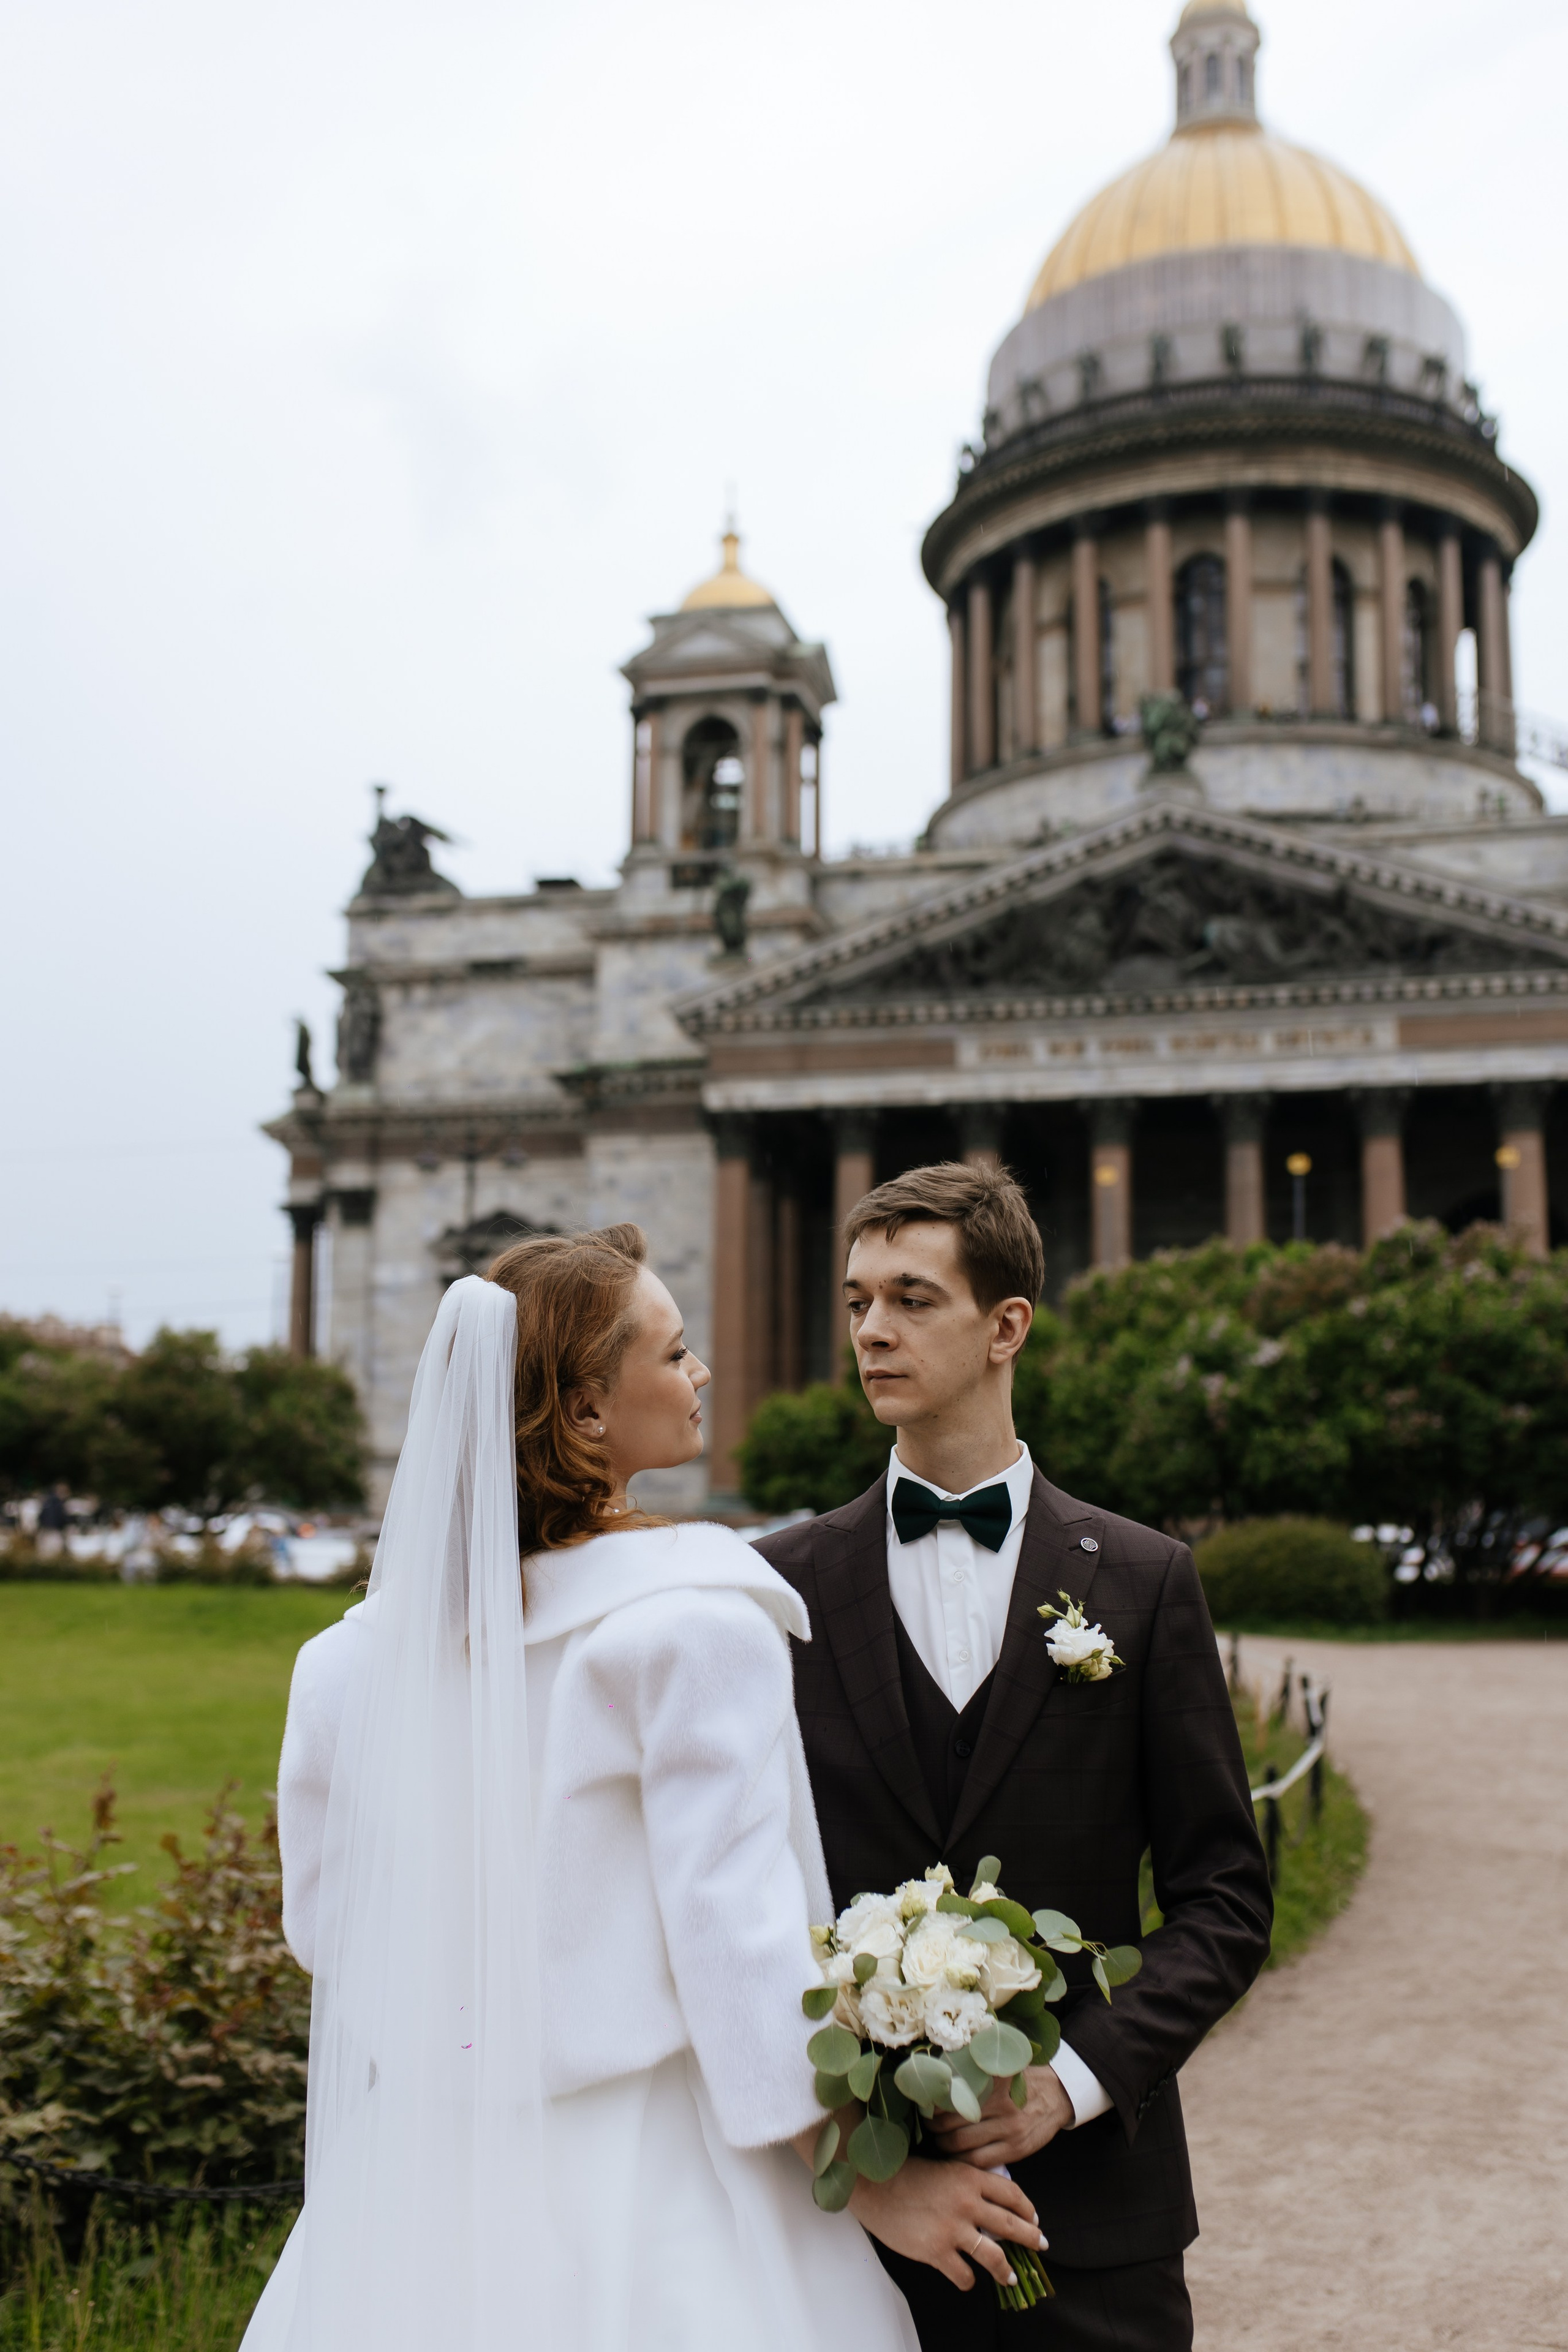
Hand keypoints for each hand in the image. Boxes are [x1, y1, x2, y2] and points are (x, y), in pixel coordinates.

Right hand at [849, 2156, 1045, 2292]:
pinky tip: (966, 2280)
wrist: (873, 2185)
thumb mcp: (945, 2167)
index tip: (1034, 2217)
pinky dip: (967, 2281)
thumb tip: (993, 2203)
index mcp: (970, 2177)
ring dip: (1006, 2270)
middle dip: (1031, 2238)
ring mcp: (952, 2229)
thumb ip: (969, 2183)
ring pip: (994, 2257)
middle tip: (1040, 2245)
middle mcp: (967, 2202)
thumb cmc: (906, 2174)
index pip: (1012, 2194)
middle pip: (1012, 2225)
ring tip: (1010, 2278)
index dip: (1028, 2208)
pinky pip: (963, 2275)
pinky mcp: (936, 2251)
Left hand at [927, 2065, 1073, 2168]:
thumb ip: (973, 2072)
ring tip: (939, 2139)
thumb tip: (936, 2073)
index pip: (950, 2095)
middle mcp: (1000, 2104)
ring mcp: (1009, 2129)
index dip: (932, 2104)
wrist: (1057, 2095)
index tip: (923, 2104)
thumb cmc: (1020, 2080)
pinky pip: (979, 2161)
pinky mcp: (1016, 2149)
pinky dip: (962, 2160)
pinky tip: (957, 2154)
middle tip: (928, 2125)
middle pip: (951, 2122)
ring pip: (961, 2144)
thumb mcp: (999, 2068)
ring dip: (944, 2144)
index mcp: (992, 2080)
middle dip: (934, 2127)